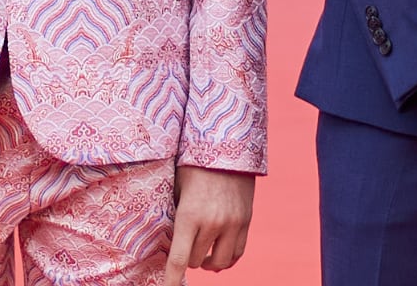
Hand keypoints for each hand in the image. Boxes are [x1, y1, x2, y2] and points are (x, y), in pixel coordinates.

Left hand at [163, 166, 255, 282]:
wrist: (229, 144)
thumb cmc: (195, 165)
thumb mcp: (177, 190)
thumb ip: (175, 217)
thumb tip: (170, 241)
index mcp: (190, 215)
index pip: (179, 260)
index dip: (171, 280)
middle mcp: (213, 223)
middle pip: (197, 261)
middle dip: (189, 258)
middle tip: (185, 247)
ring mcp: (233, 223)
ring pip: (221, 262)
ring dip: (210, 262)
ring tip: (204, 256)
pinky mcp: (246, 220)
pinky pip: (238, 252)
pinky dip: (228, 258)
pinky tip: (220, 252)